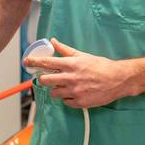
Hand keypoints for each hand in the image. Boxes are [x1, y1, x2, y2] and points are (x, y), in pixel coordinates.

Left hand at [24, 38, 138, 107]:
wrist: (118, 79)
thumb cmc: (101, 66)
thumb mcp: (82, 55)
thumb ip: (66, 50)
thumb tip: (53, 41)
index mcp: (71, 64)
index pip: (46, 62)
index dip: (34, 62)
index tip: (26, 62)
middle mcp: (70, 78)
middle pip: (46, 80)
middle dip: (44, 79)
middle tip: (47, 78)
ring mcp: (75, 91)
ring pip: (54, 93)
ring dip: (56, 89)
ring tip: (65, 85)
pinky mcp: (80, 102)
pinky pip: (66, 102)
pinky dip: (67, 98)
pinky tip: (74, 93)